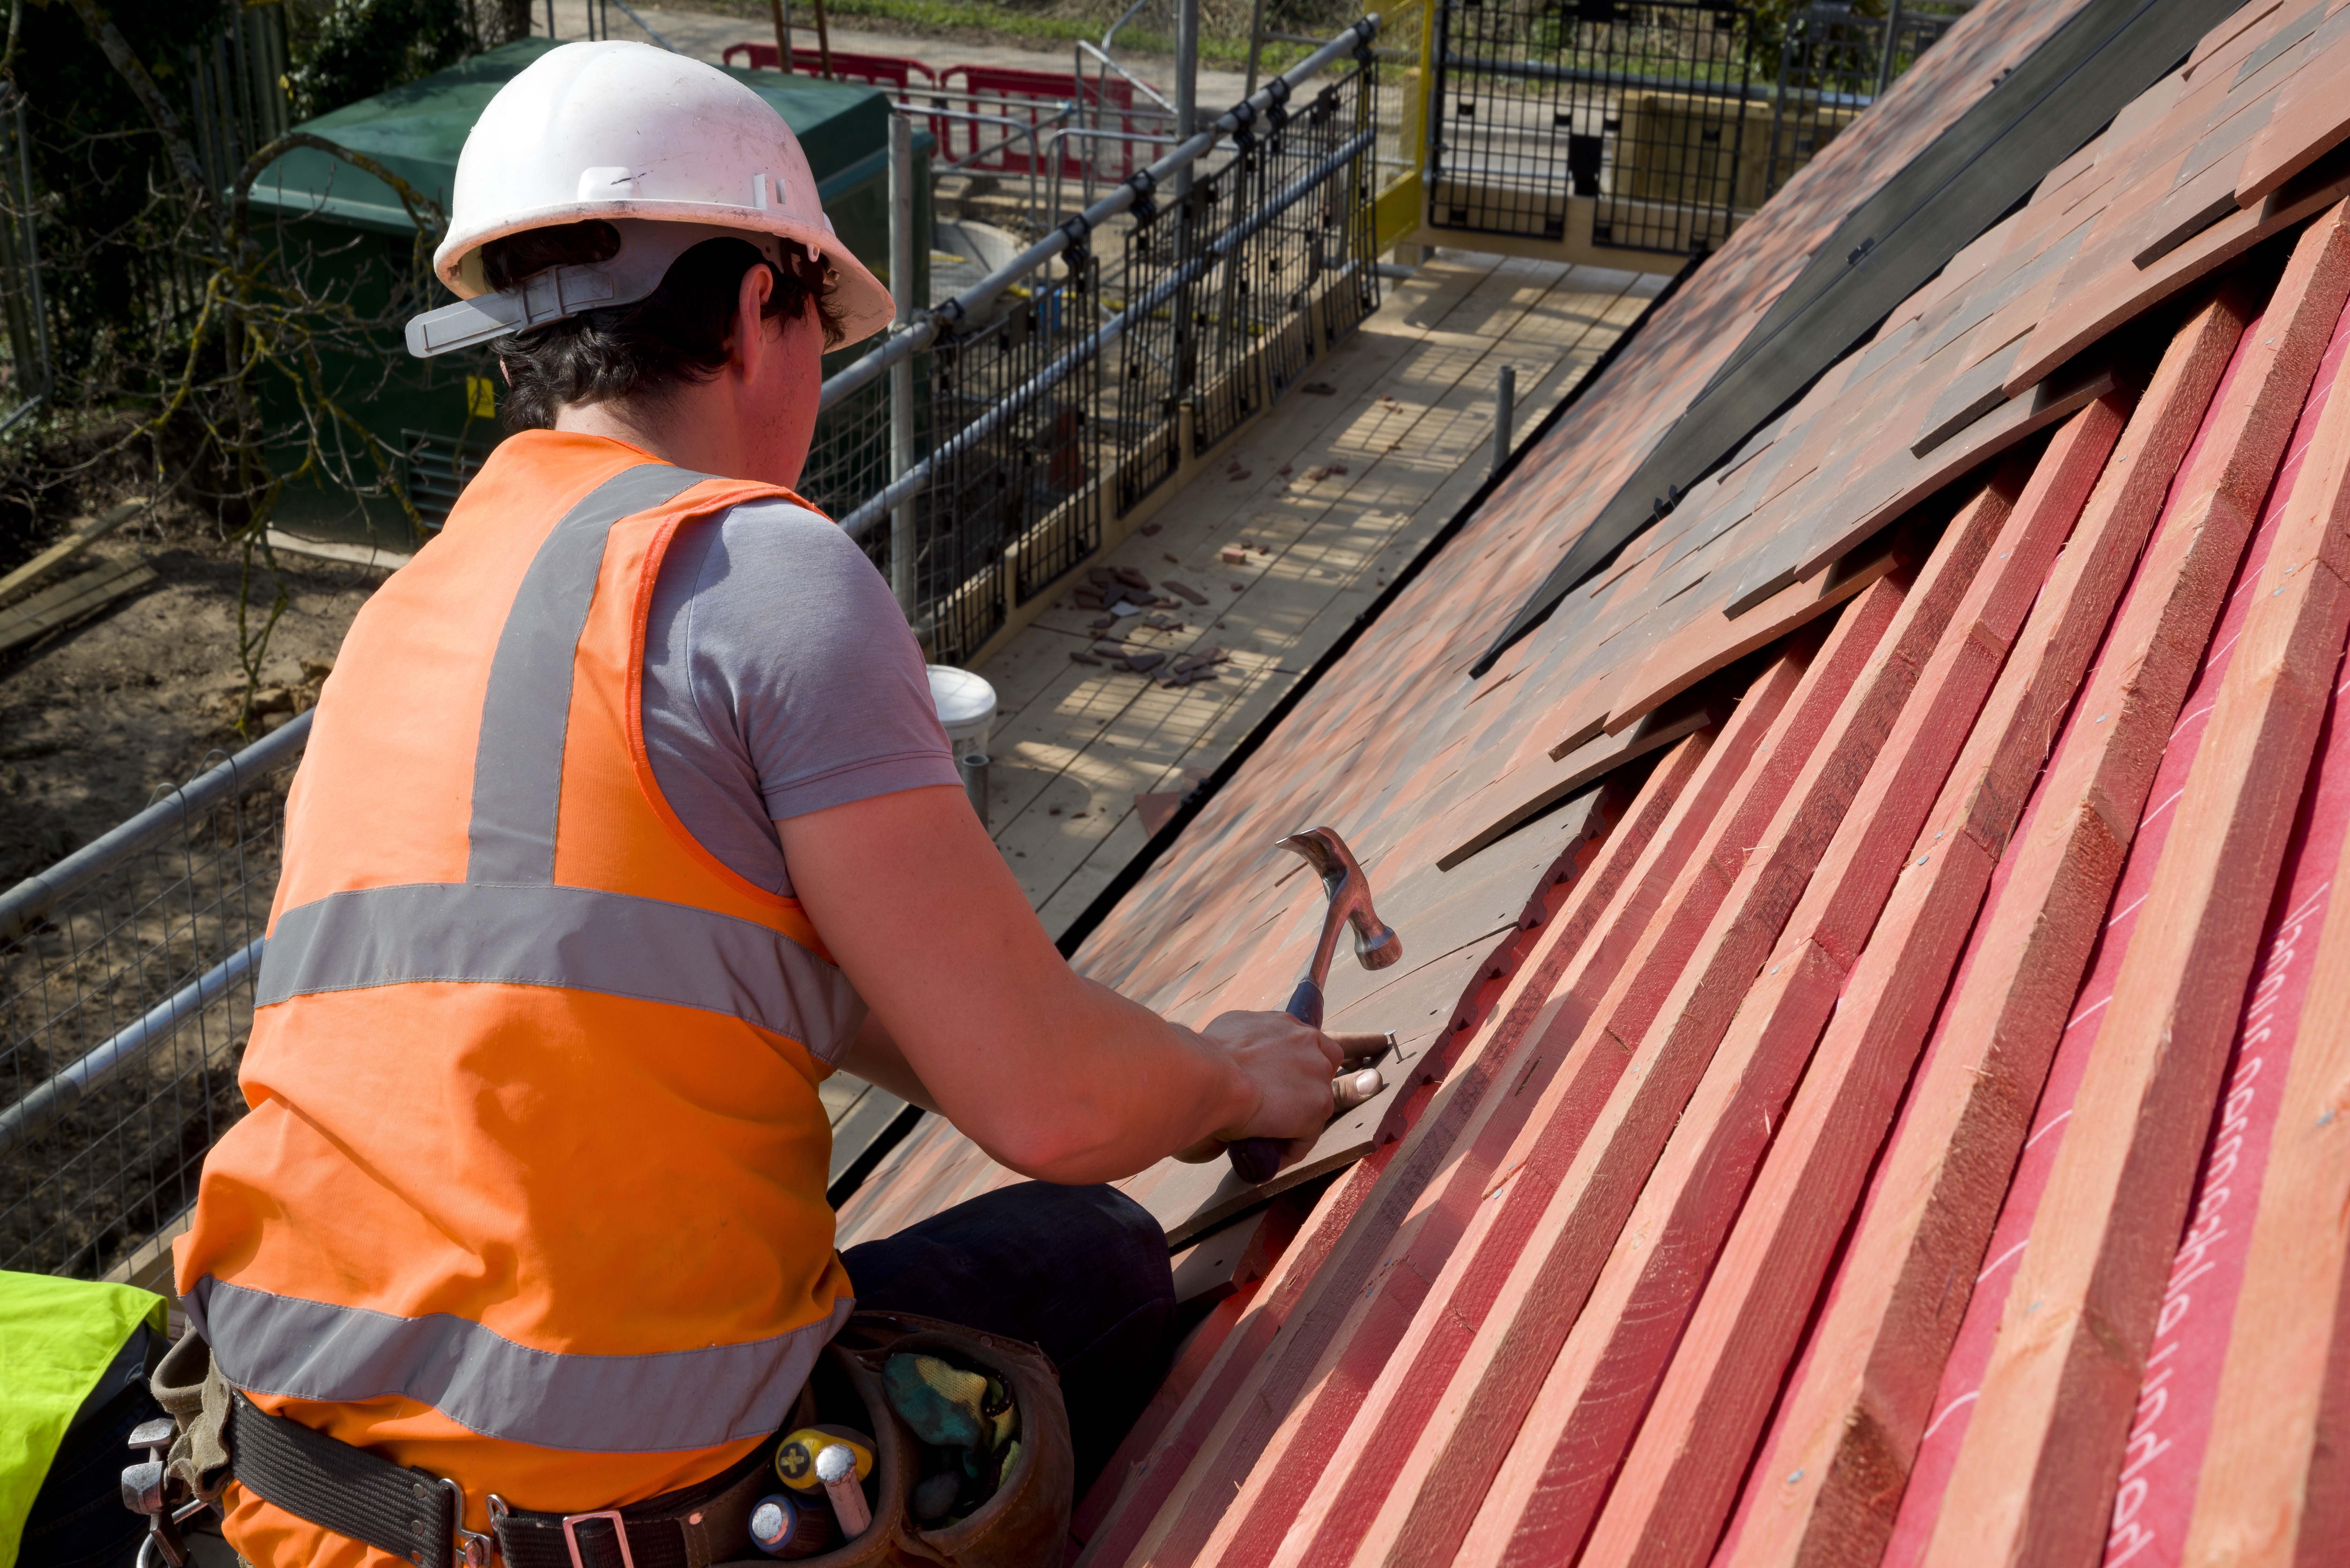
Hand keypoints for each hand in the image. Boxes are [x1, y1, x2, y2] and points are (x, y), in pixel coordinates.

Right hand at [1173, 1011, 1343, 1165]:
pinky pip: (1307, 1136)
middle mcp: (1308, 1041)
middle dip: (1304, 1089)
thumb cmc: (1206, 1058)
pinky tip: (1268, 1156)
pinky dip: (1289, 1148)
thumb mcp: (1228, 1032)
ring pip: (1316, 1104)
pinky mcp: (1319, 1104)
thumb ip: (1246, 1042)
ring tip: (1268, 1139)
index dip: (1294, 1066)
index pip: (1305, 1044)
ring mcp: (1318, 1073)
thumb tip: (1238, 1060)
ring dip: (1297, 1121)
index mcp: (1285, 1024)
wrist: (1210, 1078)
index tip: (1276, 1084)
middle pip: (1322, 1067)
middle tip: (1276, 1110)